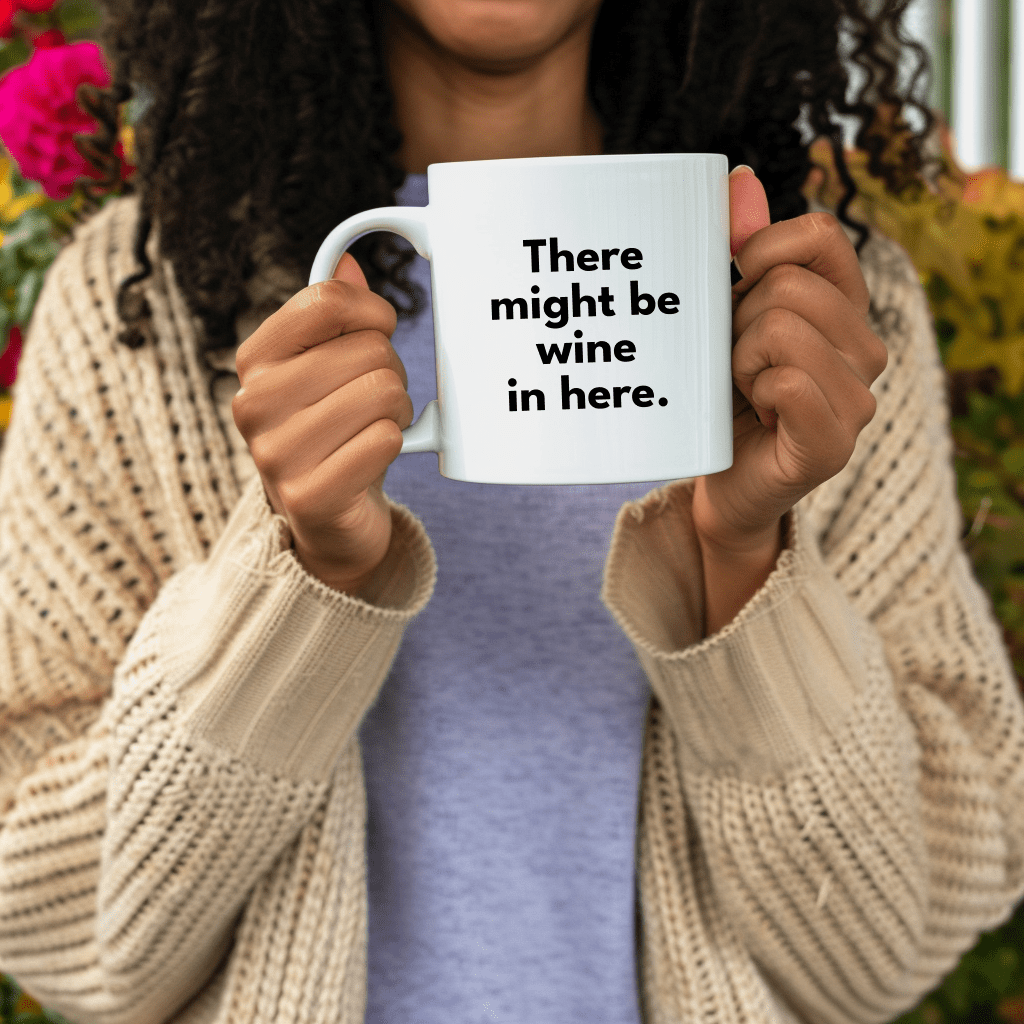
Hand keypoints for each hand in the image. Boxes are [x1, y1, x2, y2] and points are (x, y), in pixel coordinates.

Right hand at [231, 253, 412, 594]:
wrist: (328, 518)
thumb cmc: (334, 431)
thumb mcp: (328, 368)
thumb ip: (334, 316)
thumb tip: (348, 263)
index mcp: (256, 359)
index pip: (327, 300)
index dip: (372, 312)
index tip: (379, 331)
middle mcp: (254, 402)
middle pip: (368, 349)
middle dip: (391, 373)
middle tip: (375, 401)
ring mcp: (275, 453)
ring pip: (383, 392)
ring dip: (398, 411)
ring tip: (375, 428)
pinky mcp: (308, 496)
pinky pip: (385, 440)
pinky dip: (394, 446)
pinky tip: (373, 459)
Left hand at [691, 168, 888, 553]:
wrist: (715, 477)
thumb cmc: (721, 393)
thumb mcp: (724, 314)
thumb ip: (736, 248)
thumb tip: (741, 179)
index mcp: (843, 307)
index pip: (819, 235)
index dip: (761, 250)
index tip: (735, 290)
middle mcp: (865, 348)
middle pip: (789, 287)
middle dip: (738, 322)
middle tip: (734, 362)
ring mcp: (857, 399)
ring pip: (783, 330)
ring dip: (740, 361)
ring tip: (744, 390)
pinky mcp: (833, 444)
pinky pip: (790, 381)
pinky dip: (756, 391)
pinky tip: (758, 413)